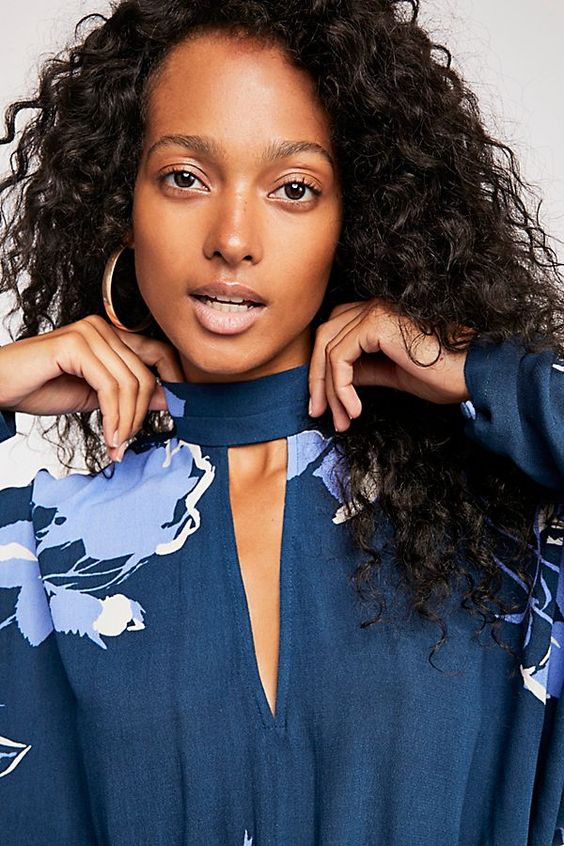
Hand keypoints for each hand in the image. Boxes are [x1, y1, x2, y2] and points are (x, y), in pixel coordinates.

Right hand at [0, 315, 184, 460]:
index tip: (178, 412)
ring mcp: (89, 332)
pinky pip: (110, 387)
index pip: (159, 353)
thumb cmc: (39, 388)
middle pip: (146, 374)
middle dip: (141, 415)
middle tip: (127, 441)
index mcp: (110, 335)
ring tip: (116, 443)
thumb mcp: (95, 396)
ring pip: (131, 384)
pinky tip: (109, 436)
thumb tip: (169, 399)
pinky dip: (114, 417)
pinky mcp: (75, 344)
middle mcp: (102, 327)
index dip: (174, 381)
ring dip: (127, 421)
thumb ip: (129, 394)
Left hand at [308, 298, 475, 431]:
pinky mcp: (377, 323)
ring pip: (327, 348)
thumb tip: (339, 380)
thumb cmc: (447, 373)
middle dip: (317, 378)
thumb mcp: (394, 374)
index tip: (326, 404)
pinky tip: (355, 409)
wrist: (476, 373)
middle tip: (320, 413)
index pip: (336, 334)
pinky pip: (339, 357)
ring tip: (341, 419)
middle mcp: (375, 306)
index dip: (324, 368)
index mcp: (380, 314)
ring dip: (328, 389)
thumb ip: (365, 370)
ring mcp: (375, 310)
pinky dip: (340, 387)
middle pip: (325, 336)